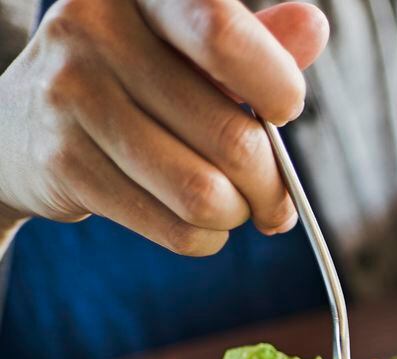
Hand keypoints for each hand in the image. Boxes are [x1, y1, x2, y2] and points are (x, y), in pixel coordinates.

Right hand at [0, 0, 328, 256]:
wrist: (24, 123)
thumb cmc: (134, 83)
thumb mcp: (189, 51)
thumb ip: (253, 43)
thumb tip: (312, 27)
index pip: (224, 35)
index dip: (277, 87)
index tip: (284, 111)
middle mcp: (98, 32)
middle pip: (233, 139)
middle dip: (272, 186)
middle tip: (273, 197)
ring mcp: (74, 95)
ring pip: (206, 195)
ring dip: (238, 216)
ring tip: (231, 207)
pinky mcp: (65, 163)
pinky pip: (176, 228)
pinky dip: (204, 238)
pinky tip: (195, 222)